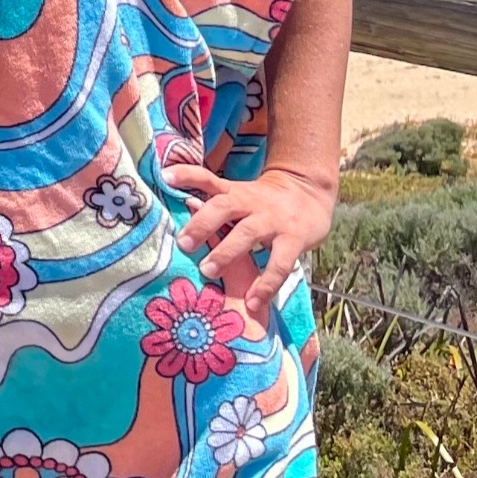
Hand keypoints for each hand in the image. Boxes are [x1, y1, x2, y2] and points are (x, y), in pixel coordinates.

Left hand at [160, 163, 336, 331]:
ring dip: (226, 252)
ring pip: (247, 233)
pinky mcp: (294, 241)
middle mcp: (251, 203)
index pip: (207, 178)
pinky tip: (253, 302)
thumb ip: (213, 205)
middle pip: (223, 207)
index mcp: (233, 192)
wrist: (310, 193)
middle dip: (202, 224)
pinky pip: (279, 264)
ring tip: (208, 271)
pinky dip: (266, 285)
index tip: (165, 176)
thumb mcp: (238, 195)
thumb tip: (179, 218)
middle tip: (183, 243)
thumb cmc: (263, 202)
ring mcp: (273, 221)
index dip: (187, 175)